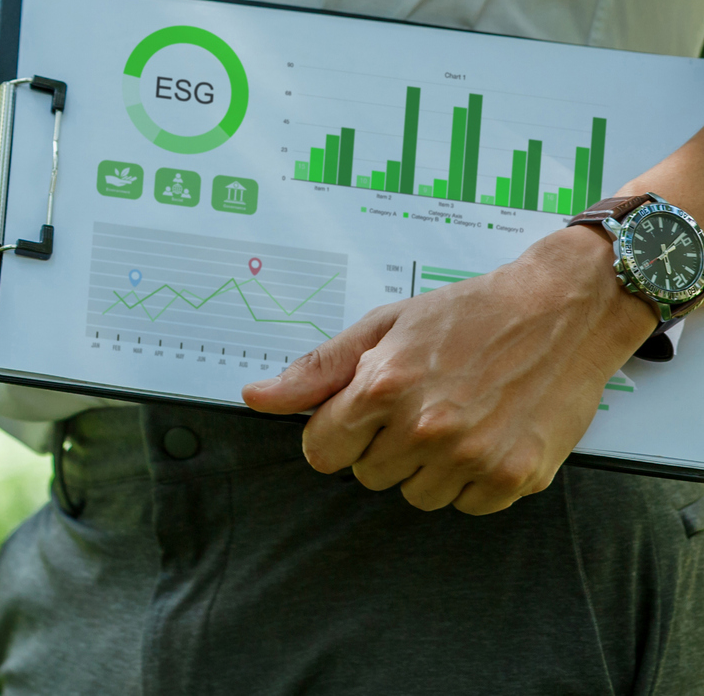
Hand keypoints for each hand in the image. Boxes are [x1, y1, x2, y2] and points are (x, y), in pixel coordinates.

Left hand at [242, 226, 655, 513]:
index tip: (357, 417)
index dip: (335, 433)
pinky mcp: (515, 477)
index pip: (322, 451)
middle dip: (381, 444)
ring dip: (426, 466)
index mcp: (384, 386)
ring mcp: (474, 456)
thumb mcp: (382, 327)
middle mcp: (426, 427)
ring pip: (415, 495)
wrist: (561, 311)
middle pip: (367, 475)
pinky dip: (470, 480)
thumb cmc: (468, 315)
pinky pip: (466, 506)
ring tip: (454, 418)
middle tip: (418, 405)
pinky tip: (484, 436)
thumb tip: (255, 398)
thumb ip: (317, 370)